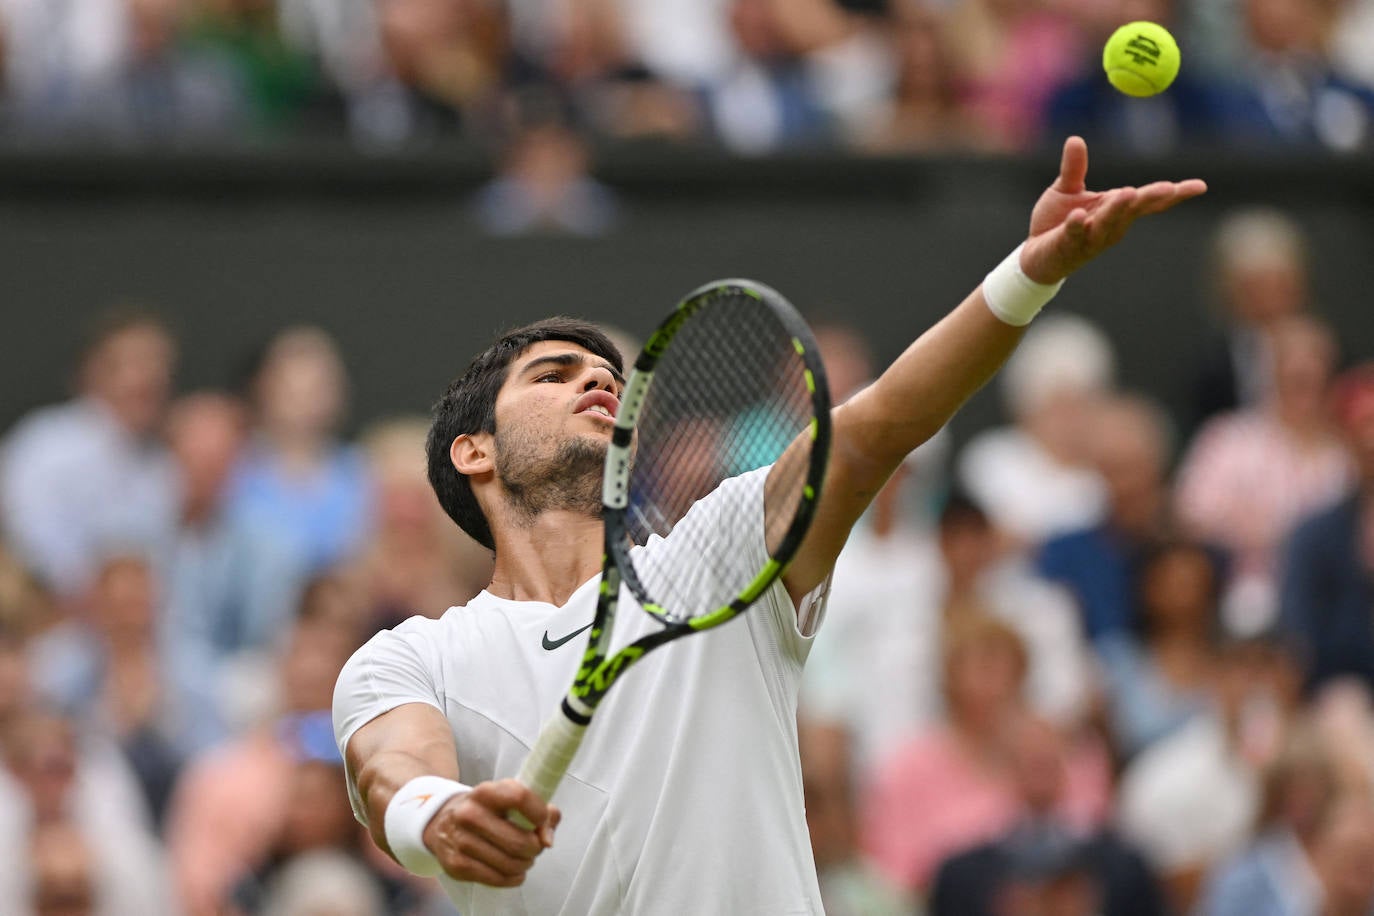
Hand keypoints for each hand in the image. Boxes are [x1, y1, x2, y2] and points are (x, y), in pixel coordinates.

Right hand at [422, 778, 560, 886]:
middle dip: (536, 847)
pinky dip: (514, 877)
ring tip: (523, 857)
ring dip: (526, 863)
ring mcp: (461, 841)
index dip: (539, 813)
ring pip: (511, 864)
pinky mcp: (457, 865)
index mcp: (485, 792)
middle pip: (520, 841)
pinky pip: (499, 879)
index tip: (542, 820)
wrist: (442, 822)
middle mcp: (469, 814)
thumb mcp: (509, 799)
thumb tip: (548, 839)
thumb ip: (540, 811)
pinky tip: (513, 869)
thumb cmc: (486, 810)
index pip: (520, 797)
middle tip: (535, 845)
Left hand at [1019, 136, 1206, 283]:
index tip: (1200, 186)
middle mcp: (1110, 225)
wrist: (1035, 255)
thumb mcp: (1066, 189)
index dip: (1174, 193)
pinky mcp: (1067, 246)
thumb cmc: (1057, 221)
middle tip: (1169, 188)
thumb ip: (1074, 167)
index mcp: (1116, 209)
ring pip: (1107, 223)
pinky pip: (1073, 235)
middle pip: (1134, 210)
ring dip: (1118, 209)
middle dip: (1151, 198)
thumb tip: (1075, 139)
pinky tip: (1077, 217)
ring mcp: (1090, 238)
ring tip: (1129, 193)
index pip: (1149, 200)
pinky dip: (1076, 226)